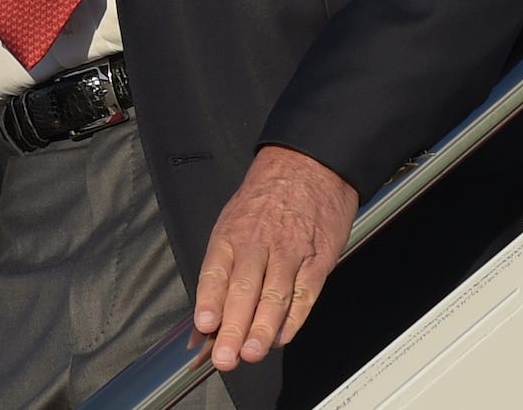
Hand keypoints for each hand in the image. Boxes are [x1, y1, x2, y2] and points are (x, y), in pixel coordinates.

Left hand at [193, 146, 357, 370]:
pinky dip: (294, 318)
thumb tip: (207, 314)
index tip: (204, 324)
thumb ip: (222, 266)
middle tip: (225, 357)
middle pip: (243, 289)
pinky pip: (305, 293)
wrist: (309, 164)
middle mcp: (259, 243)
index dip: (210, 299)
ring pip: (274, 295)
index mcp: (232, 233)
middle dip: (233, 327)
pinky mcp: (317, 259)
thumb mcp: (233, 219)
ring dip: (262, 328)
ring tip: (251, 352)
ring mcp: (290, 252)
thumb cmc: (266, 197)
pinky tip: (283, 336)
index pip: (216, 270)